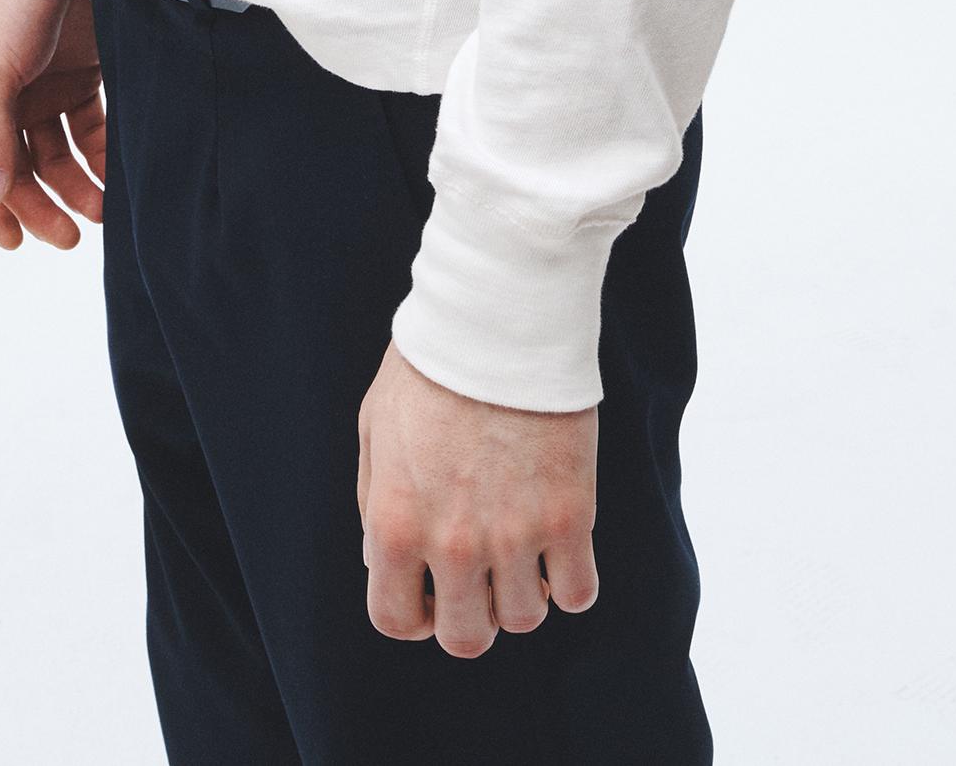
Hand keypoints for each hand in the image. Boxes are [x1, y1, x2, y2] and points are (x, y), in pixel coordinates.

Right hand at [0, 0, 106, 250]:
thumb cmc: (14, 5)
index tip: (16, 241)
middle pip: (14, 173)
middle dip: (40, 208)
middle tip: (71, 238)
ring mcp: (39, 92)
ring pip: (55, 158)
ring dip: (76, 187)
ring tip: (105, 211)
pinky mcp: (78, 80)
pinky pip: (88, 133)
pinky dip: (101, 156)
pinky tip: (118, 175)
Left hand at [355, 338, 598, 656]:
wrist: (499, 318)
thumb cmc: (432, 365)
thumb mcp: (375, 428)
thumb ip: (375, 502)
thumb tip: (382, 559)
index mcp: (396, 523)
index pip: (395, 620)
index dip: (412, 615)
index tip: (429, 593)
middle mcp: (453, 544)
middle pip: (466, 636)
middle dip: (470, 613)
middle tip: (481, 577)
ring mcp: (516, 535)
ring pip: (525, 619)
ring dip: (523, 595)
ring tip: (524, 552)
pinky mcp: (572, 516)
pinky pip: (580, 593)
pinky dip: (571, 582)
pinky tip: (561, 547)